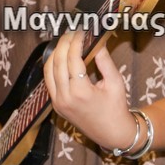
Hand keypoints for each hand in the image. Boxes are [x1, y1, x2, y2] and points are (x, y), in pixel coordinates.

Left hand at [44, 31, 136, 151]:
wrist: (112, 134)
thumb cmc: (116, 108)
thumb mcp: (115, 82)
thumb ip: (104, 60)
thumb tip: (96, 40)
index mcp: (81, 92)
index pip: (72, 58)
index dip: (76, 41)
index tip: (81, 31)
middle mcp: (65, 97)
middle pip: (57, 61)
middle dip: (64, 43)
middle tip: (73, 32)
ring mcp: (58, 103)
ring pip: (48, 70)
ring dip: (56, 53)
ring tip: (67, 41)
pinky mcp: (56, 105)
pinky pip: (49, 80)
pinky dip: (53, 66)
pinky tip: (62, 56)